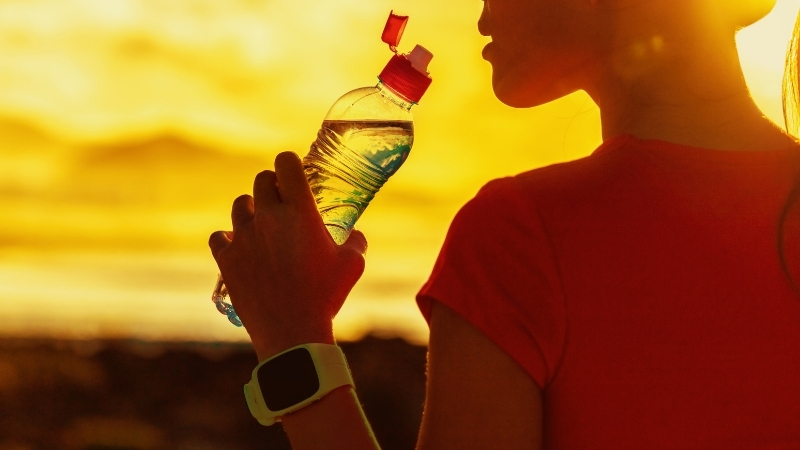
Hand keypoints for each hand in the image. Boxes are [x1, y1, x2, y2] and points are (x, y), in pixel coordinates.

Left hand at [208, 151, 367, 359]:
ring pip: (240, 205)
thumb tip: (355, 234)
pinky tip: (240, 248)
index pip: (286, 163)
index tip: (293, 172)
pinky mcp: (226, 259)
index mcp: (300, 212)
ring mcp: (243, 237)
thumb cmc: (326, 296)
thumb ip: (355, 241)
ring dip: (251, 210)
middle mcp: (268, 217)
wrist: (291, 332)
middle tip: (282, 201)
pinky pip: (219, 237)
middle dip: (273, 185)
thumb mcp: (353, 265)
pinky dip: (228, 239)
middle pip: (261, 180)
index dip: (290, 163)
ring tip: (262, 226)